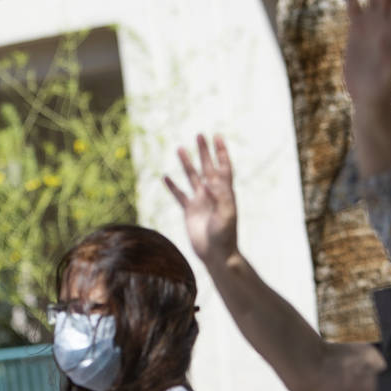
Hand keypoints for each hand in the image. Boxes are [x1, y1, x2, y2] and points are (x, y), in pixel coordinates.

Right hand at [165, 134, 238, 265]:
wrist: (216, 255)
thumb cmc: (225, 236)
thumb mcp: (225, 215)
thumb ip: (219, 196)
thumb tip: (210, 180)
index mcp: (224, 192)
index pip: (223, 167)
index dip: (221, 152)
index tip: (217, 137)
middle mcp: (212, 194)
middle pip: (207, 167)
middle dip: (204, 151)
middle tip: (199, 135)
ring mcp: (200, 201)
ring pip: (192, 177)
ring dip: (186, 163)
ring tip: (180, 148)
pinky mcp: (189, 211)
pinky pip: (179, 195)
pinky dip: (173, 186)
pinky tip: (166, 176)